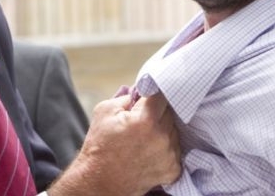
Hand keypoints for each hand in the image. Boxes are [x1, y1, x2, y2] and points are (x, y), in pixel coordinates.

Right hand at [48, 93, 180, 195]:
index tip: (148, 98)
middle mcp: (161, 137)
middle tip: (140, 122)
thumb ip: (126, 97)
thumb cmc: (100, 146)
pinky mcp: (172, 169)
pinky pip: (176, 150)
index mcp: (146, 119)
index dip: (153, 95)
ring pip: (174, 132)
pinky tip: (150, 152)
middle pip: (169, 113)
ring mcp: (169, 155)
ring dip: (163, 132)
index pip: (162, 95)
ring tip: (144, 140)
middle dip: (157, 114)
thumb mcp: (104, 110)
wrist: (99, 182)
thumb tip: (139, 93)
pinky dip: (165, 150)